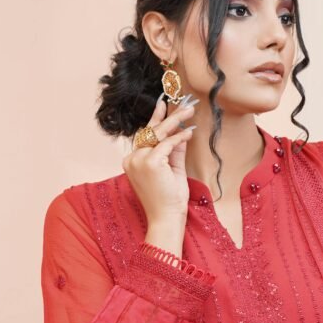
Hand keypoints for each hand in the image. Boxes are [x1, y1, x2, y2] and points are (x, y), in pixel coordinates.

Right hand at [122, 95, 196, 222]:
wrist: (166, 218)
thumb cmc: (169, 199)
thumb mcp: (172, 170)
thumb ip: (174, 151)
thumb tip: (181, 132)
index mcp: (133, 161)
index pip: (144, 135)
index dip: (155, 119)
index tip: (163, 104)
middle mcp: (132, 159)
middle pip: (151, 131)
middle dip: (168, 116)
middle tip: (185, 104)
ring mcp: (139, 160)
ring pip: (158, 134)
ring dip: (175, 120)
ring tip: (189, 110)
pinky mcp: (150, 162)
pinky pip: (167, 144)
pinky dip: (179, 137)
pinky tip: (189, 132)